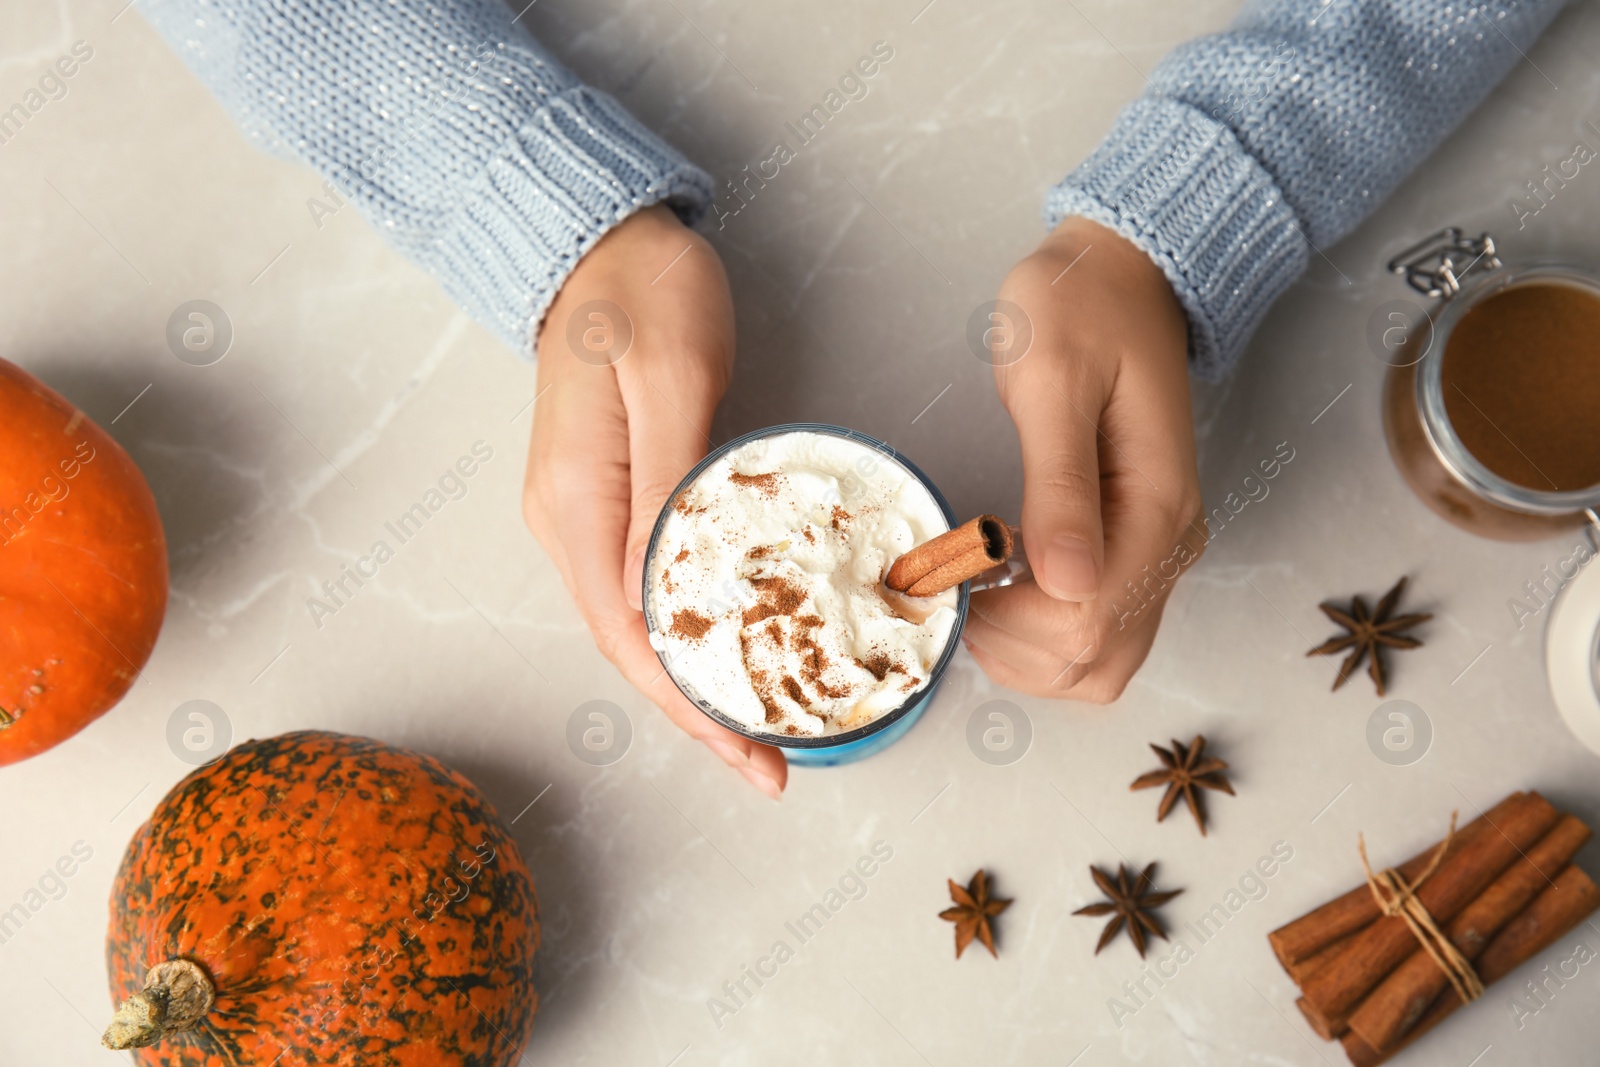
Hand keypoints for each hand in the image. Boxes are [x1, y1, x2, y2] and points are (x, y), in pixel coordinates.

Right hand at [523, 205, 785, 797]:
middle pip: (628, 649)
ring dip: (693, 684)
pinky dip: (687, 635)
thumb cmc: (640, 292)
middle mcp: (566, 525)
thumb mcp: (672, 373)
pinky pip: (643, 591)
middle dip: (697, 714)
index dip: (688, 705)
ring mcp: (580, 515)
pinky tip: (728, 653)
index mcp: (576, 505)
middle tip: (771, 764)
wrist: (598, 243)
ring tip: (760, 729)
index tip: (750, 753)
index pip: (628, 636)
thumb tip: (671, 582)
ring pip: (635, 628)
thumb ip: (673, 477)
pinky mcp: (606, 500)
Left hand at [964, 217, 1205, 701]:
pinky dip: (1039, 639)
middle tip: (949, 583)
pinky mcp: (1133, 551)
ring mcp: (1155, 554)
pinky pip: (1095, 633)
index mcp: (1157, 506)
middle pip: (1094, 660)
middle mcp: (1169, 546)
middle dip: (1008, 644)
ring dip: (1022, 653)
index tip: (948, 570)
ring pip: (1096, 663)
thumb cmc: (1079, 309)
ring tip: (968, 590)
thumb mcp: (1052, 378)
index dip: (1007, 619)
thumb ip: (1059, 481)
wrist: (1121, 273)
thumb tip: (1065, 582)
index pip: (1088, 620)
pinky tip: (996, 595)